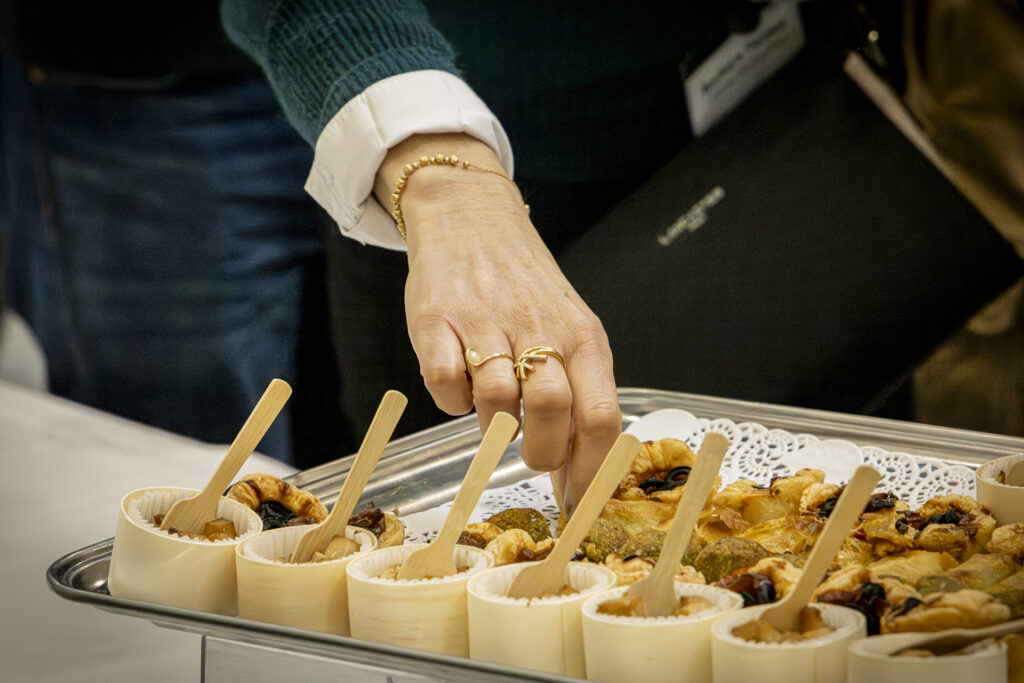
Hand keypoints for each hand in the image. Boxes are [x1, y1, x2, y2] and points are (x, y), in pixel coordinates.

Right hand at [374, 133, 621, 512]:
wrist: (471, 216)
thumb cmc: (526, 288)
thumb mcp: (569, 329)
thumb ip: (579, 395)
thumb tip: (578, 478)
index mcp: (583, 336)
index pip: (602, 417)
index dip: (591, 472)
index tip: (577, 502)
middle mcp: (540, 327)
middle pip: (553, 411)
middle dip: (541, 453)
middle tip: (531, 455)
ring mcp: (485, 322)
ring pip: (496, 402)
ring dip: (495, 428)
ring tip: (496, 414)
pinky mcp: (435, 321)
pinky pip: (444, 384)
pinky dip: (451, 401)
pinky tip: (461, 385)